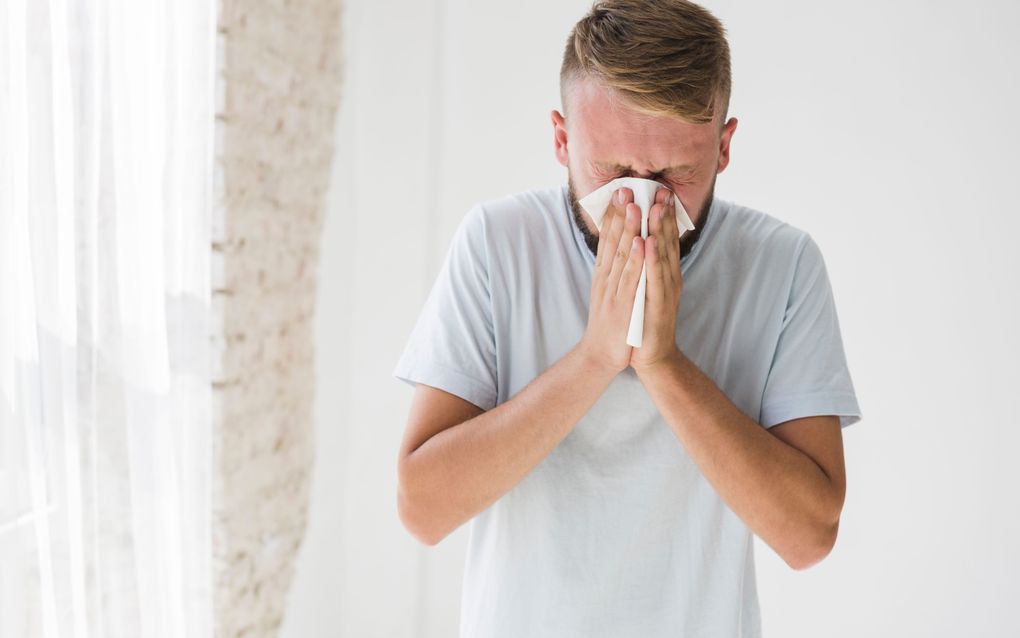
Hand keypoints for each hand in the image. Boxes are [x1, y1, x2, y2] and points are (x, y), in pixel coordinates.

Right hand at [578, 186, 644, 375]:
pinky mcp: (622, 305)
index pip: (608, 238)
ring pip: (621, 256)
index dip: (615, 214)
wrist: (601, 355)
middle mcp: (606, 278)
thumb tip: (623, 246)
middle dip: (620, 213)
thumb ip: (615, 269)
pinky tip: (640, 243)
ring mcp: (613, 291)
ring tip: (635, 206)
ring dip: (628, 230)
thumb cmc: (610, 322)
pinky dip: (635, 260)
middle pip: (613, 241)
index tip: (622, 190)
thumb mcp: (609, 291)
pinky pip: (630, 279)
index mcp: (604, 273)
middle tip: (626, 187)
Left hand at [630, 187, 683, 372]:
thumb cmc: (646, 320)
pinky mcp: (656, 304)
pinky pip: (653, 279)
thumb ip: (648, 266)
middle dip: (662, 215)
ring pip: (661, 256)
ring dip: (657, 231)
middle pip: (666, 241)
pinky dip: (650, 260)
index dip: (662, 215)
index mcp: (664, 272)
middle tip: (661, 189)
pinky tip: (647, 244)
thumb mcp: (647, 287)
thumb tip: (643, 242)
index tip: (659, 191)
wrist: (652, 356)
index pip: (664, 238)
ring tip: (654, 208)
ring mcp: (664, 290)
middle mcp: (668, 278)